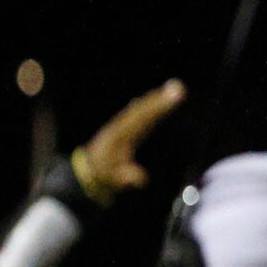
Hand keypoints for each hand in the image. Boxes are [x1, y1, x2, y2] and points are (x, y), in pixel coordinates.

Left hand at [72, 79, 185, 202]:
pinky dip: (151, 105)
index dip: (157, 108)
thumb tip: (142, 179)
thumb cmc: (104, 175)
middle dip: (159, 98)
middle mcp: (121, 126)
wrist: (89, 172)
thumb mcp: (112, 179)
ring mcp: (124, 125)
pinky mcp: (128, 129)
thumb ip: (126, 178)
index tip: (172, 98)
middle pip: (142, 109)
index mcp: (119, 135)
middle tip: (178, 86)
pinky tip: (159, 98)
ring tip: (174, 88)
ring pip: (141, 109)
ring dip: (156, 98)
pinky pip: (141, 114)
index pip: (141, 118)